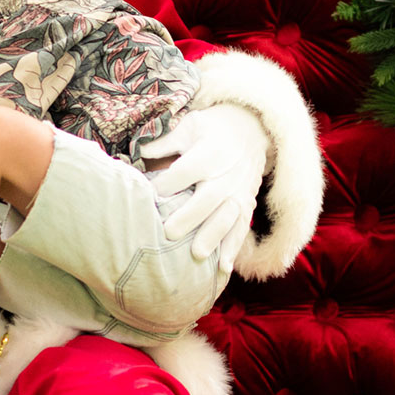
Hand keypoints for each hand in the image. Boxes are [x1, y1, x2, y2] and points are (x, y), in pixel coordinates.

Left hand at [140, 104, 268, 271]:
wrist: (254, 129)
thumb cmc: (213, 128)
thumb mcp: (190, 126)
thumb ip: (166, 142)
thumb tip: (140, 152)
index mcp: (208, 153)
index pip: (184, 171)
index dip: (166, 184)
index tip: (149, 198)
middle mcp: (225, 175)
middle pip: (207, 198)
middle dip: (190, 216)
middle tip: (169, 233)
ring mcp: (238, 192)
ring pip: (227, 217)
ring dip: (213, 236)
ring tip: (197, 255)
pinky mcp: (247, 204)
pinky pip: (241, 228)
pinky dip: (234, 248)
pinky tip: (223, 268)